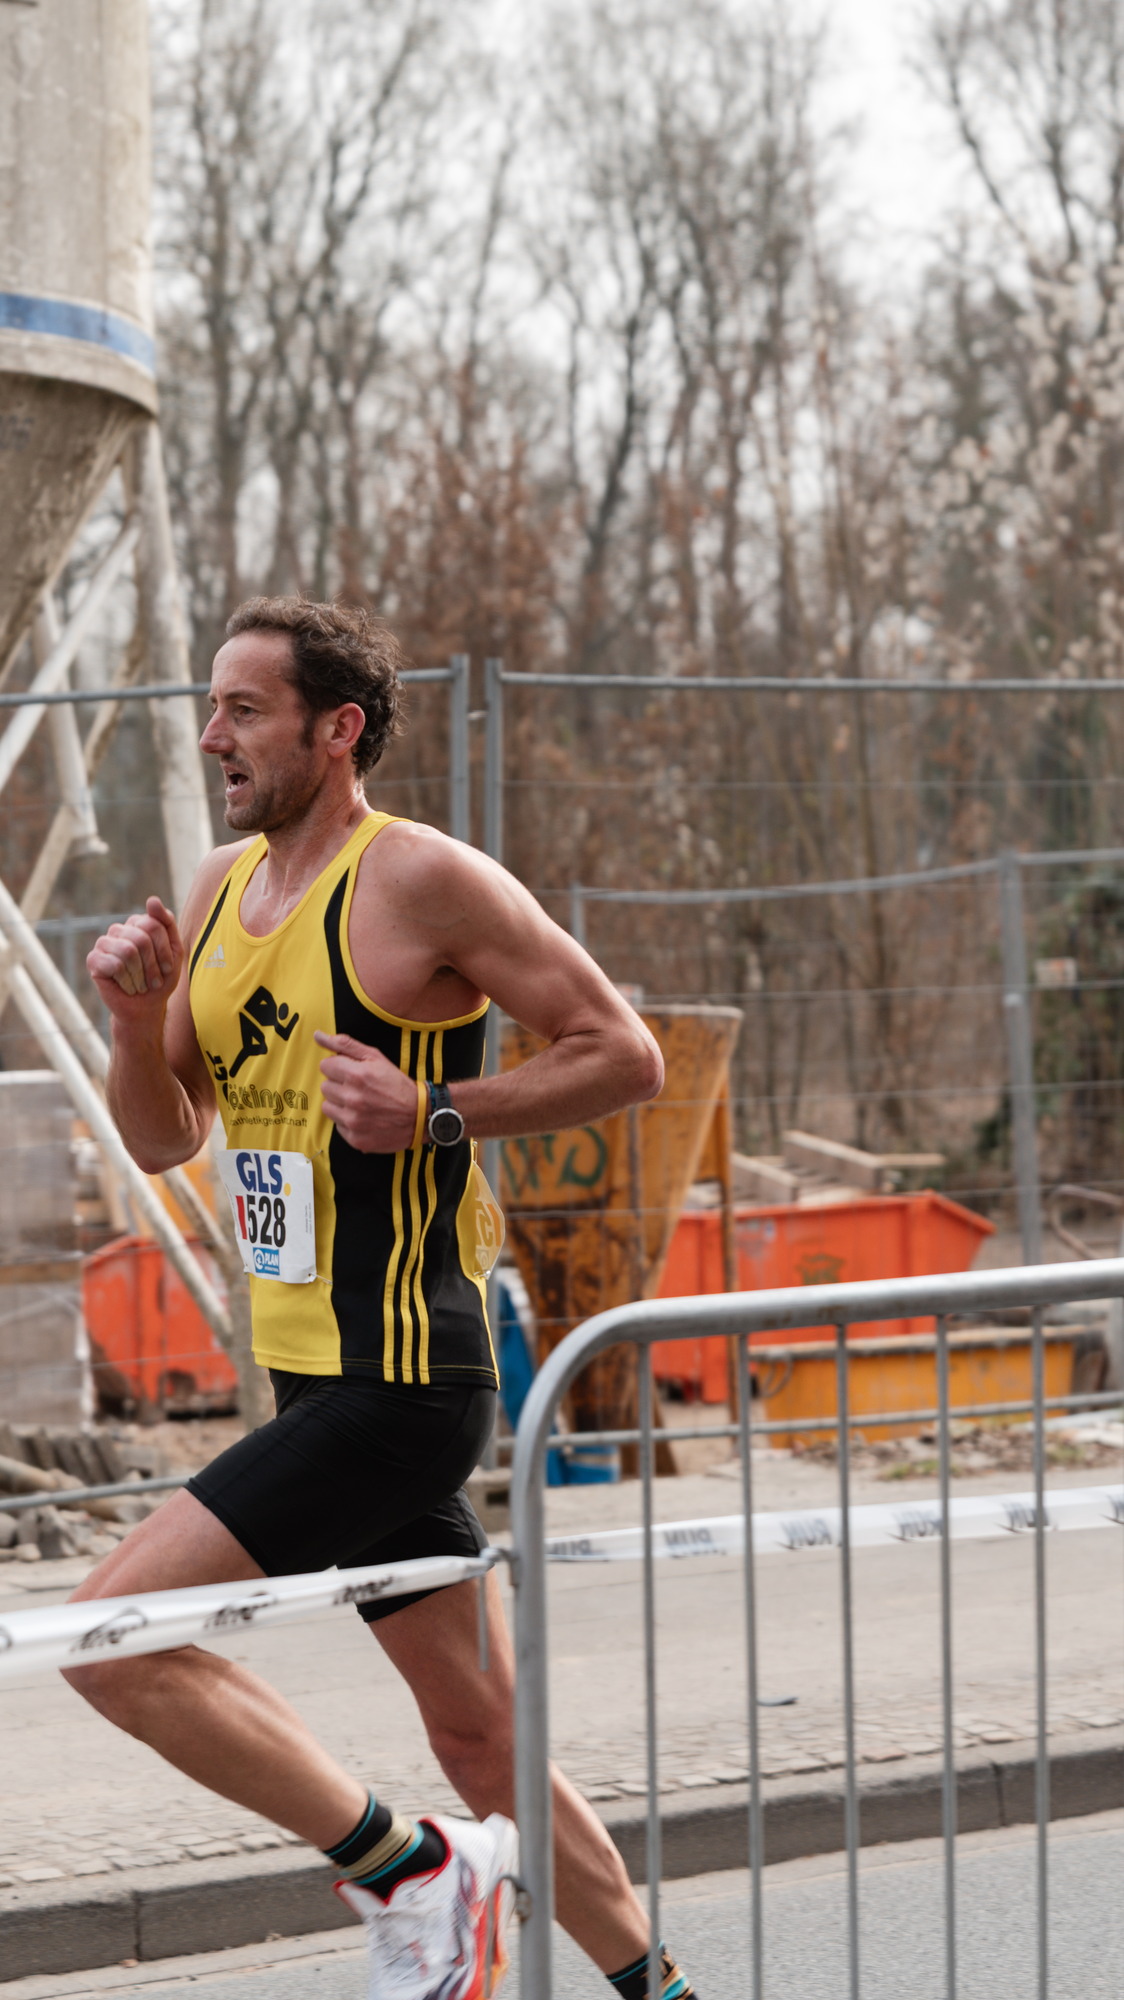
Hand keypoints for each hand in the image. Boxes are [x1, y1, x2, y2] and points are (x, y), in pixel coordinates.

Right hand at [87, 897, 183, 1025]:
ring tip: (140, 985)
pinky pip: (114, 965)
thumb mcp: (173, 951)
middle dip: (152, 965)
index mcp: (137, 923)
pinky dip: (127, 982)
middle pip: (141, 938)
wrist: (145, 1007)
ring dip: (140, 975)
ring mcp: (104, 943)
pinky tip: (126, 987)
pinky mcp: (93, 960)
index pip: (154, 925)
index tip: (168, 969)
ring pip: (128, 951)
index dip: (164, 951)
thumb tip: (152, 900)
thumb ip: (166, 924)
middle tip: (153, 982)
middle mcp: (119, 929)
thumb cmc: (160, 978)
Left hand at [315, 1031, 419, 1151]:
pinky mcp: (354, 1138)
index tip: (351, 1072)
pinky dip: (347, 1121)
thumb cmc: (396, 1084)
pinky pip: (337, 1125)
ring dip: (340, 1104)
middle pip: (325, 1087)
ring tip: (359, 1103)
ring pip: (327, 1107)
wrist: (419, 1116)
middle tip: (358, 1088)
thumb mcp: (375, 1057)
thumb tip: (318, 1035)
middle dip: (339, 1085)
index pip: (325, 1066)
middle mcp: (352, 1098)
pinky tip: (363, 1117)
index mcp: (357, 1075)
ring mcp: (353, 1120)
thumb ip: (345, 1045)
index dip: (338, 1067)